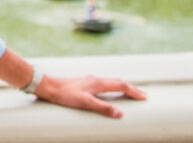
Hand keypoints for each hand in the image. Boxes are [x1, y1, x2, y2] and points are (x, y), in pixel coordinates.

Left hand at [32, 75, 146, 118]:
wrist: (48, 87)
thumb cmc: (65, 95)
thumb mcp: (85, 103)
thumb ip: (103, 108)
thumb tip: (120, 113)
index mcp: (98, 83)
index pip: (120, 85)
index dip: (133, 91)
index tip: (144, 96)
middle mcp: (95, 79)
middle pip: (117, 82)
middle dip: (130, 88)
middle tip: (141, 94)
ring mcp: (89, 80)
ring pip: (110, 82)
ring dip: (121, 86)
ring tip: (129, 92)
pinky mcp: (83, 83)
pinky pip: (103, 83)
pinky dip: (111, 87)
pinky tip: (107, 91)